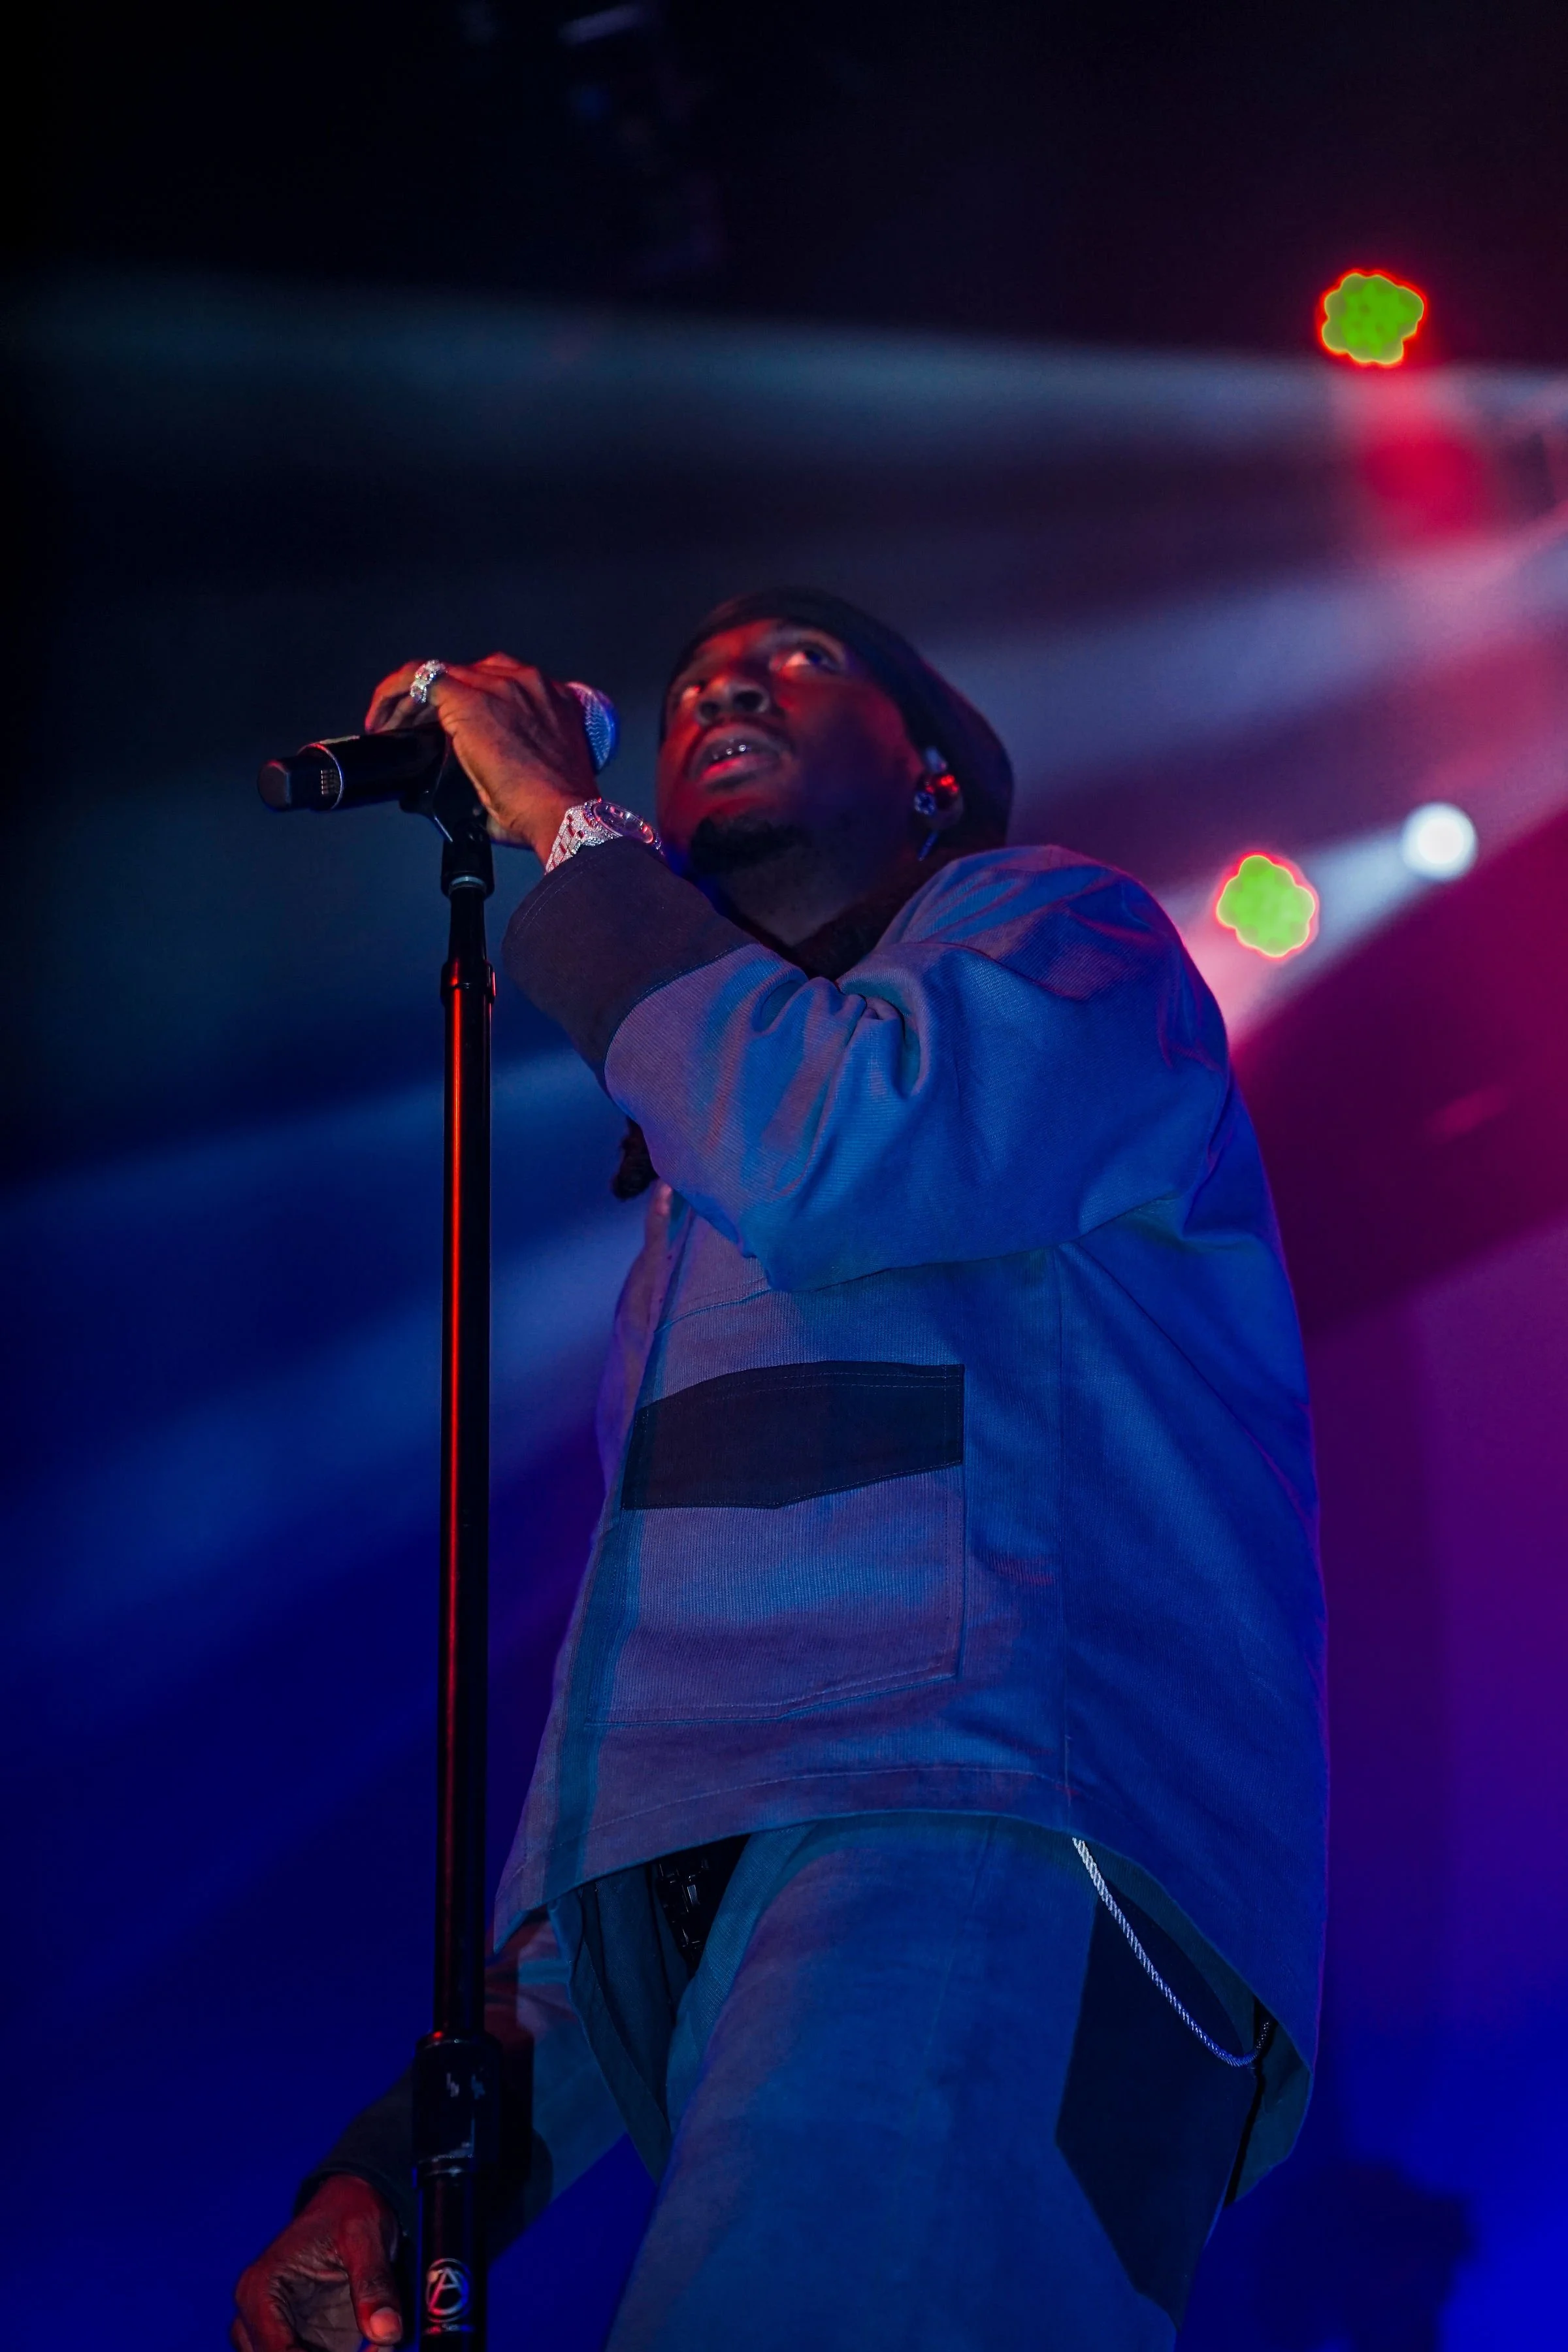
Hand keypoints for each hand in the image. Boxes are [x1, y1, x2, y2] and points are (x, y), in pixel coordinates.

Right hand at [231, 2175, 402, 2351]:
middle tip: (377, 2347)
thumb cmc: (349, 2211)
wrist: (351, 2201)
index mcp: (260, 2290)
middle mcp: (258, 2316)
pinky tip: (373, 2345)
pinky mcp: (299, 2338)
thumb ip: (374, 2286)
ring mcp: (276, 2330)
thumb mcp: (365, 2240)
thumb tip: (386, 2333)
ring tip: (377, 2345)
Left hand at [365, 654, 597, 857]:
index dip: (461, 701)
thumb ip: (510, 759)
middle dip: (431, 703)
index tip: (444, 725)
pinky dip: (393, 696)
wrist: (565, 815)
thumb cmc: (556, 809)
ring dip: (409, 701)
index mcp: (548, 698)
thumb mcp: (537, 772)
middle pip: (464, 674)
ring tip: (389, 726)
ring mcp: (499, 686)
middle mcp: (526, 682)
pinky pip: (418, 679)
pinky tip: (380, 720)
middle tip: (409, 729)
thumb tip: (465, 789)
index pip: (494, 682)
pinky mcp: (470, 700)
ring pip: (438, 674)